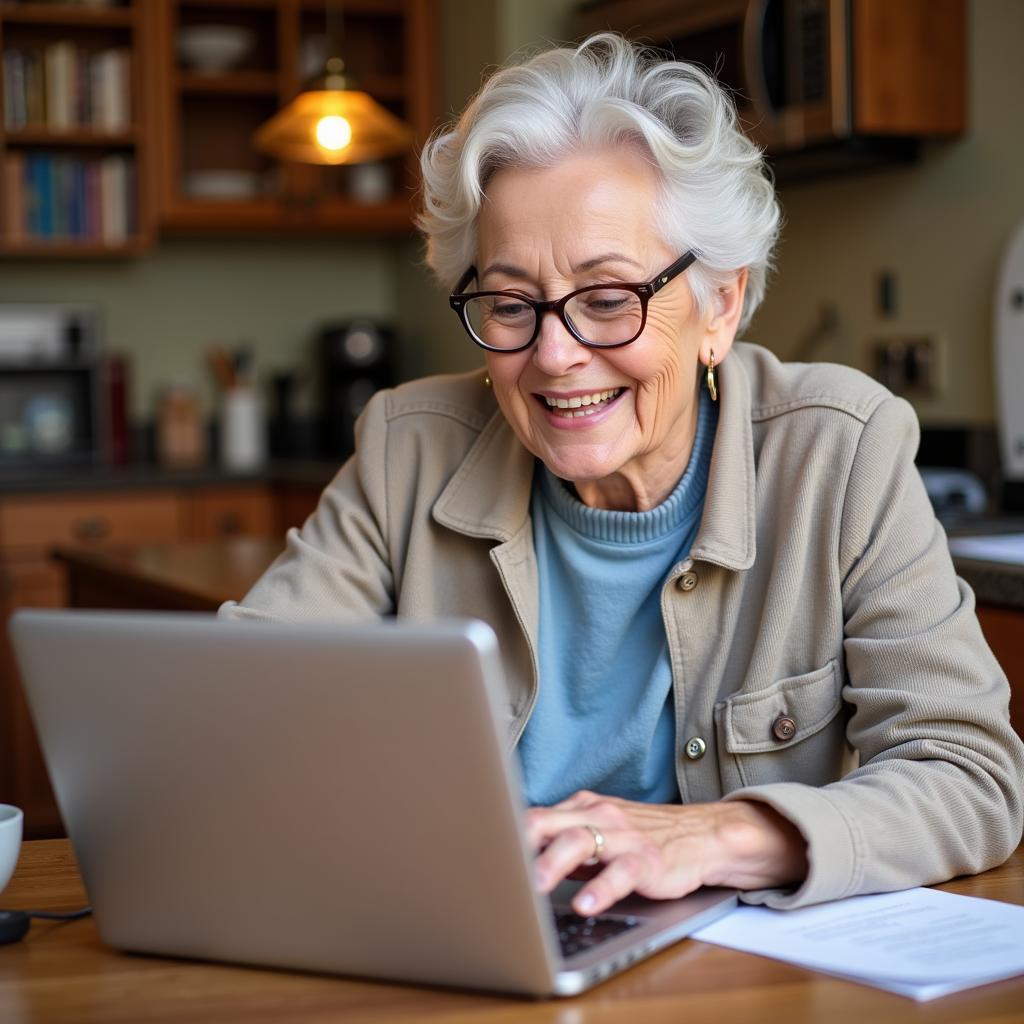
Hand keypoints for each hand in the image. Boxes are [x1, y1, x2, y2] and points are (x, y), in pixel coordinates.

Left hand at [524, 791, 807, 916]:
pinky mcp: (647, 859)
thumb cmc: (641, 837)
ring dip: (553, 863)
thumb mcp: (597, 832)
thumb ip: (561, 841)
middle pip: (548, 822)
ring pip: (580, 841)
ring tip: (535, 886)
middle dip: (522, 843)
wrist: (700, 836)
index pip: (535, 817)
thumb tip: (516, 858)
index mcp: (581, 808)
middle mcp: (597, 815)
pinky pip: (620, 872)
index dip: (508, 835)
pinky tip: (586, 903)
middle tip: (498, 865)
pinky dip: (601, 888)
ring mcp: (622, 836)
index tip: (482, 852)